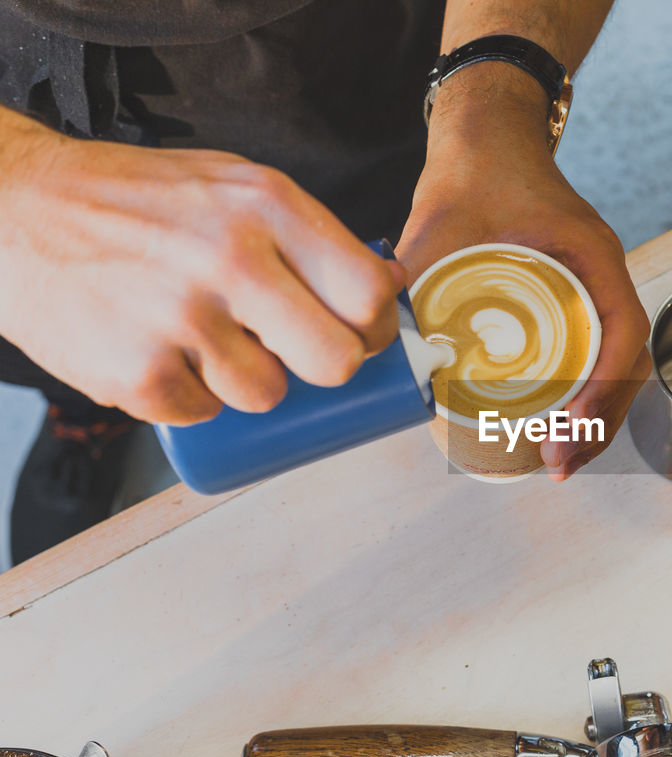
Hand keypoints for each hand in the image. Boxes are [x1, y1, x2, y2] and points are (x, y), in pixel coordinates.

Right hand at [0, 110, 404, 424]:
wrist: (13, 208)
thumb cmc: (134, 201)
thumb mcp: (231, 184)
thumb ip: (306, 232)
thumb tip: (388, 287)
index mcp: (267, 206)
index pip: (367, 295)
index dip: (374, 328)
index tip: (361, 335)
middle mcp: (231, 259)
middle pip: (336, 360)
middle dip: (327, 368)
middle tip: (297, 352)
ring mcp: (182, 320)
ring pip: (268, 393)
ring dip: (247, 379)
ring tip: (205, 336)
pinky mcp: (139, 373)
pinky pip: (203, 412)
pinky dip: (189, 394)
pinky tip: (161, 349)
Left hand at [397, 66, 650, 480]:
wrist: (487, 133)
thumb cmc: (478, 165)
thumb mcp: (441, 221)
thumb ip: (412, 276)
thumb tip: (384, 347)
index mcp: (590, 253)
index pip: (622, 331)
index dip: (604, 387)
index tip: (571, 425)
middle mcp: (601, 275)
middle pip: (625, 364)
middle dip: (599, 422)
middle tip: (558, 462)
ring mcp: (592, 288)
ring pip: (614, 366)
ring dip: (594, 417)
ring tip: (559, 458)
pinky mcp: (573, 299)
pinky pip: (593, 353)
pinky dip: (581, 394)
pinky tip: (554, 424)